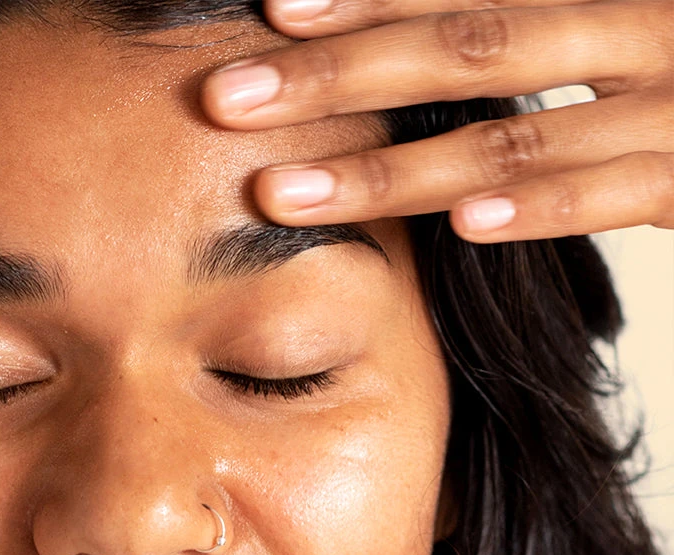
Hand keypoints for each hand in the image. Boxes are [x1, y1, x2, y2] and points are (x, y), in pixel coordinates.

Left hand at [201, 0, 673, 240]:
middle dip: (341, 75)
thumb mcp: (624, 17)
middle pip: (474, 42)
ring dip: (394, 170)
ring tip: (286, 195)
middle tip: (228, 99)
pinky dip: (538, 207)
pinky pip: (615, 191)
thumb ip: (537, 14)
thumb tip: (420, 25)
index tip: (273, 9)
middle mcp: (647, 17)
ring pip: (518, 135)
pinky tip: (458, 228)